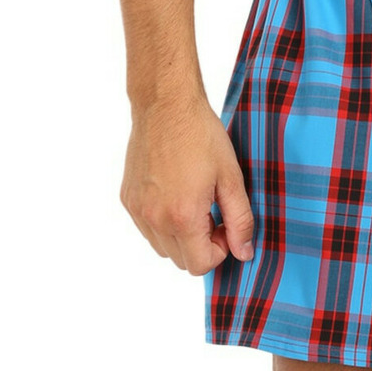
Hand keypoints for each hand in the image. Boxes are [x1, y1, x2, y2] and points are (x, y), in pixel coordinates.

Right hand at [121, 96, 255, 274]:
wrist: (166, 105)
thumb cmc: (201, 135)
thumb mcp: (231, 177)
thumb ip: (240, 220)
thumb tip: (243, 253)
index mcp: (182, 216)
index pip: (199, 265)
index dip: (219, 250)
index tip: (225, 223)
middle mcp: (154, 218)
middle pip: (180, 260)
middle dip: (200, 244)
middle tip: (212, 211)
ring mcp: (137, 210)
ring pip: (161, 247)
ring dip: (180, 236)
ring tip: (193, 201)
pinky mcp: (127, 198)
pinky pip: (146, 227)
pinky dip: (161, 221)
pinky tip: (174, 192)